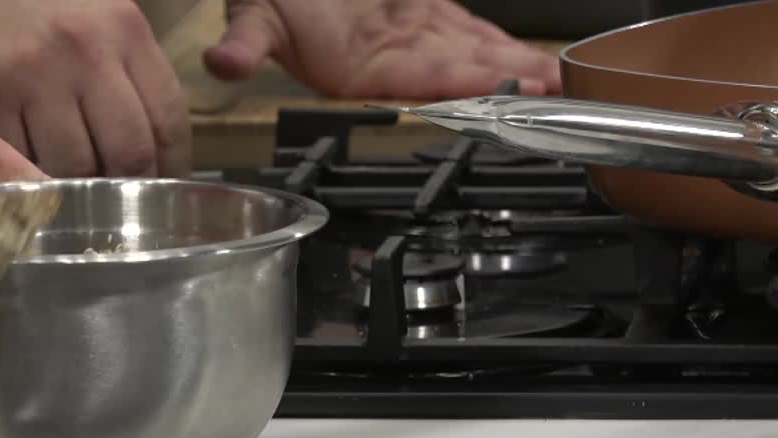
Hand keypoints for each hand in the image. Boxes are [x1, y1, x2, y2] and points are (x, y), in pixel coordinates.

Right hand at [0, 0, 191, 177]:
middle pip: (128, 154)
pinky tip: (21, 171)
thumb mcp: (95, 22)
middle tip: (111, 203)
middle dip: (123, 189)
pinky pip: (20, 164)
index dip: (170, 168)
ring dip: (72, 189)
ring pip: (74, 168)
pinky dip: (24, 179)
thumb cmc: (26, 13)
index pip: (169, 120)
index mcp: (122, 27)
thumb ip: (128, 76)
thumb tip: (159, 157)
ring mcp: (31, 73)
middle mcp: (82, 48)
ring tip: (61, 187)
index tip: (161, 190)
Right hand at [204, 0, 561, 98]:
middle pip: (454, 73)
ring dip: (513, 67)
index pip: (409, 79)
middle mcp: (386, 61)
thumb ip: (244, 42)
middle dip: (501, 81)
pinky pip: (470, 35)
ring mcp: (410, 40)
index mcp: (351, 69)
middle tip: (548, 89)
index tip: (490, 88)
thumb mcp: (253, 14)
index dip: (451, 83)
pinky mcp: (424, 19)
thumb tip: (221, 63)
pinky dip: (503, 44)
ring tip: (556, 78)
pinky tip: (534, 57)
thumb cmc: (269, 1)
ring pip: (470, 55)